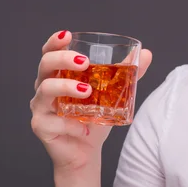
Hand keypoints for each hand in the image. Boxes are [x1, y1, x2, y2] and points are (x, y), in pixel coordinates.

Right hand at [30, 30, 152, 171]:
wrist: (86, 151)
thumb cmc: (93, 118)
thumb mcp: (111, 93)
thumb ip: (126, 73)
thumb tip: (146, 54)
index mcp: (59, 74)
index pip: (50, 52)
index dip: (55, 42)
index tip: (68, 35)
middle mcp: (45, 87)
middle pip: (45, 65)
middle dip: (62, 59)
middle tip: (84, 62)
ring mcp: (40, 107)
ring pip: (45, 90)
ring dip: (65, 87)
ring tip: (87, 91)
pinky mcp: (41, 127)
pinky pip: (52, 121)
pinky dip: (71, 124)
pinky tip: (84, 129)